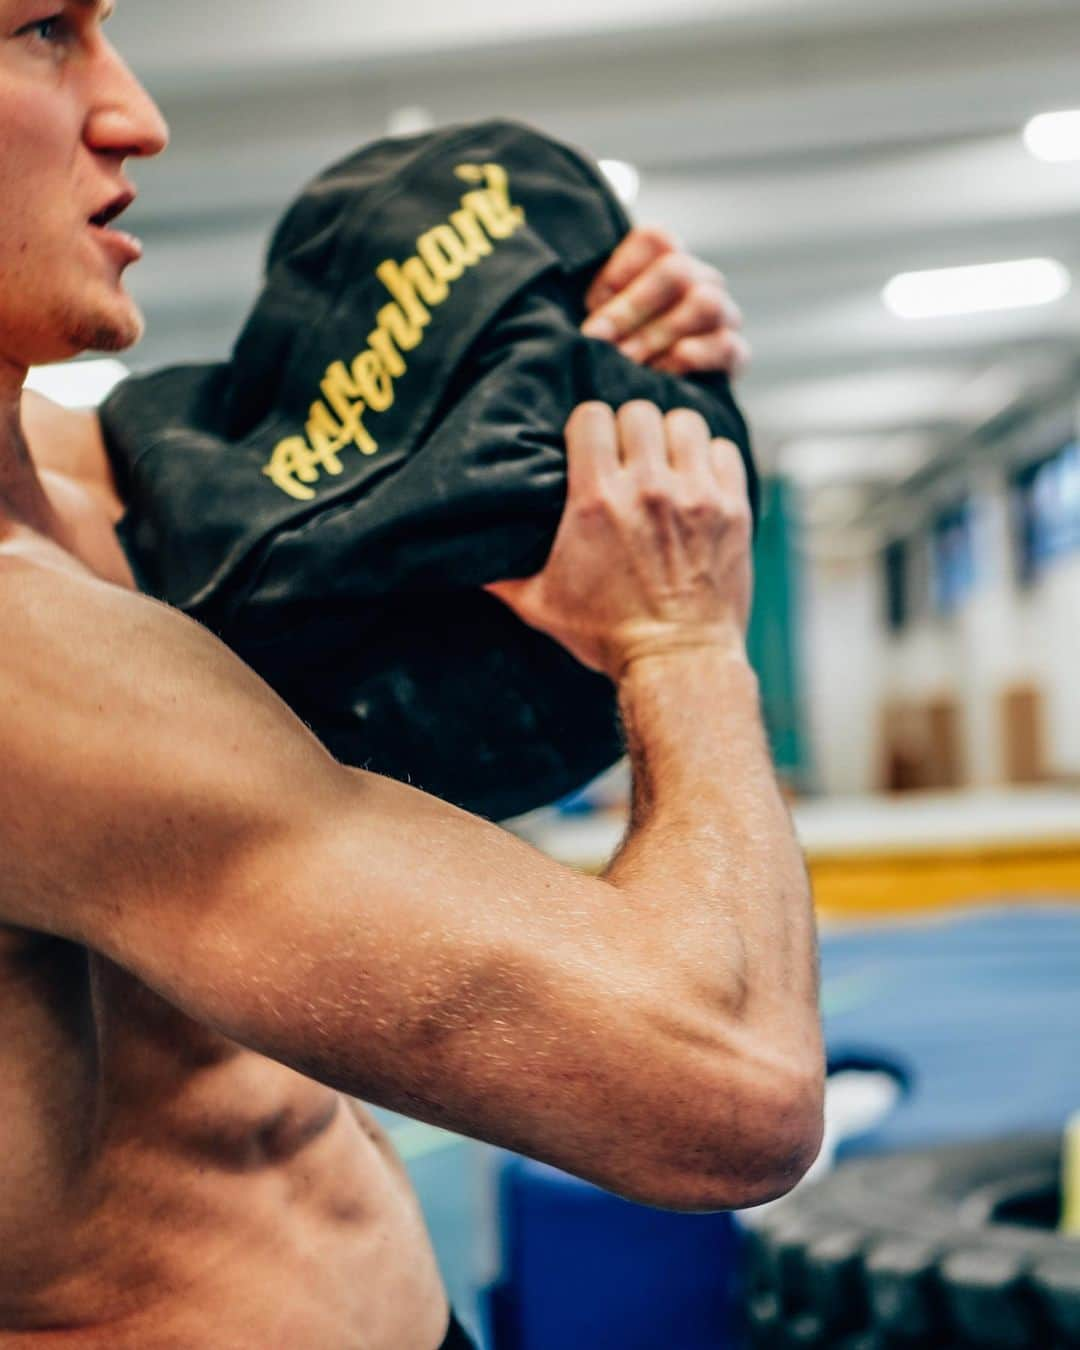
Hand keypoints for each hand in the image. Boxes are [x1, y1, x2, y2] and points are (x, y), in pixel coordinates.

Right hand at [487, 401, 751, 680]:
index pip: (591, 416)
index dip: (587, 427)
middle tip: (628, 455)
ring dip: (671, 437)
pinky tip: (697, 479)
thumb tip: (462, 559)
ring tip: (665, 461)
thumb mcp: (539, 605)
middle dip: (628, 430)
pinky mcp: (732, 509)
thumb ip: (500, 574)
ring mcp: (695, 496)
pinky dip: (710, 458)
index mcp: (596, 501)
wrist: (676, 663)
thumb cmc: (606, 635)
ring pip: (684, 422)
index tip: (589, 446)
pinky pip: (724, 450)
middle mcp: (647, 489)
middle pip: (638, 411)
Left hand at [580, 228, 749, 377]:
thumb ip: (596, 309)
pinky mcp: (736, 352)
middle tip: (600, 342)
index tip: (590, 303)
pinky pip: (727, 345)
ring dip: (657, 335)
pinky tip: (660, 374)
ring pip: (705, 304)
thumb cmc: (618, 350)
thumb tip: (589, 328)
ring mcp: (724, 313)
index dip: (621, 268)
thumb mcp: (599, 322)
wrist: (652, 402)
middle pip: (677, 271)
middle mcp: (701, 280)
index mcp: (668, 261)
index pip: (657, 240)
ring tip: (627, 362)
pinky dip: (691, 360)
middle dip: (632, 308)